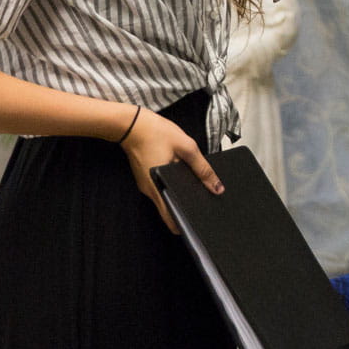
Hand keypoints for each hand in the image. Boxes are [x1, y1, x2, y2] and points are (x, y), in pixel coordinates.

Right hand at [119, 108, 223, 235]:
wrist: (131, 123)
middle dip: (185, 210)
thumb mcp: (186, 147)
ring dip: (180, 197)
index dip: (185, 223)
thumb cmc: (156, 132)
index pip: (171, 216)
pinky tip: (184, 179)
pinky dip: (173, 187)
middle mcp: (150, 191)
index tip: (199, 225)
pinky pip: (161, 188)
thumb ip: (202, 168)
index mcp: (158, 187)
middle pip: (169, 209)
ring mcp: (146, 185)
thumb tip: (217, 188)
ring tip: (198, 192)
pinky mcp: (146, 177)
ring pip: (166, 198)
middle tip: (204, 208)